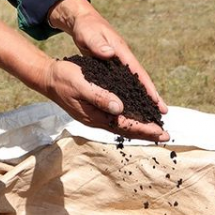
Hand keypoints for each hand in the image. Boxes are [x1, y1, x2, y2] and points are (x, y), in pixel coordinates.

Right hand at [35, 58, 168, 141]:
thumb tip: (120, 108)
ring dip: (139, 128)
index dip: (144, 129)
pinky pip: (116, 120)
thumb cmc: (64, 78)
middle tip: (166, 136)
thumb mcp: (81, 84)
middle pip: (126, 130)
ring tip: (155, 130)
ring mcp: (95, 117)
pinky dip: (129, 121)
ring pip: (122, 126)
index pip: (125, 126)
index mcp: (95, 115)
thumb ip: (99, 97)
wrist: (48, 78)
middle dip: (146, 133)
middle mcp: (97, 119)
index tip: (160, 132)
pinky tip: (136, 118)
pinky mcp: (94, 110)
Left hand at [45, 0, 168, 140]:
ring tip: (151, 113)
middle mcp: (124, 57)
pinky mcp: (114, 65)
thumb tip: (110, 53)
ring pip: (134, 82)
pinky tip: (132, 104)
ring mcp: (120, 61)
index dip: (148, 87)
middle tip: (163, 112)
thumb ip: (97, 44)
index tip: (157, 101)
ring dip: (142, 96)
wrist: (83, 20)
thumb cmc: (86, 27)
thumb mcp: (89, 34)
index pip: (138, 71)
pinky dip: (131, 92)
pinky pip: (125, 82)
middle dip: (151, 96)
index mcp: (121, 50)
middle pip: (141, 79)